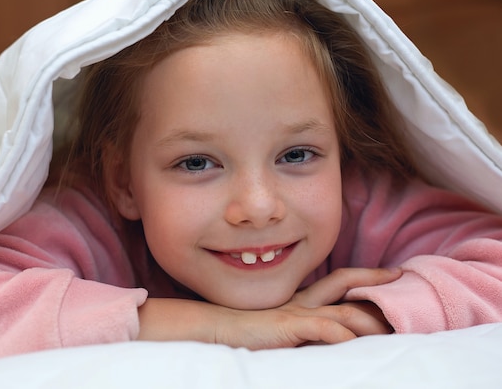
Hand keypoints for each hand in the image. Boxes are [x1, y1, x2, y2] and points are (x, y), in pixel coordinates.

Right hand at [138, 267, 400, 349]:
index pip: (340, 281)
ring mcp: (295, 312)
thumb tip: (329, 334)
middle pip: (345, 284)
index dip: (367, 276)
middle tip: (402, 278)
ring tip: (393, 325)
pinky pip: (320, 329)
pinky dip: (339, 335)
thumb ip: (298, 326)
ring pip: (342, 310)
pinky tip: (353, 342)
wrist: (212, 328)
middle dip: (375, 282)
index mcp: (301, 299)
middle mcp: (303, 301)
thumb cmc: (241, 329)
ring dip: (368, 318)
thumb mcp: (276, 325)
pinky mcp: (287, 326)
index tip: (393, 273)